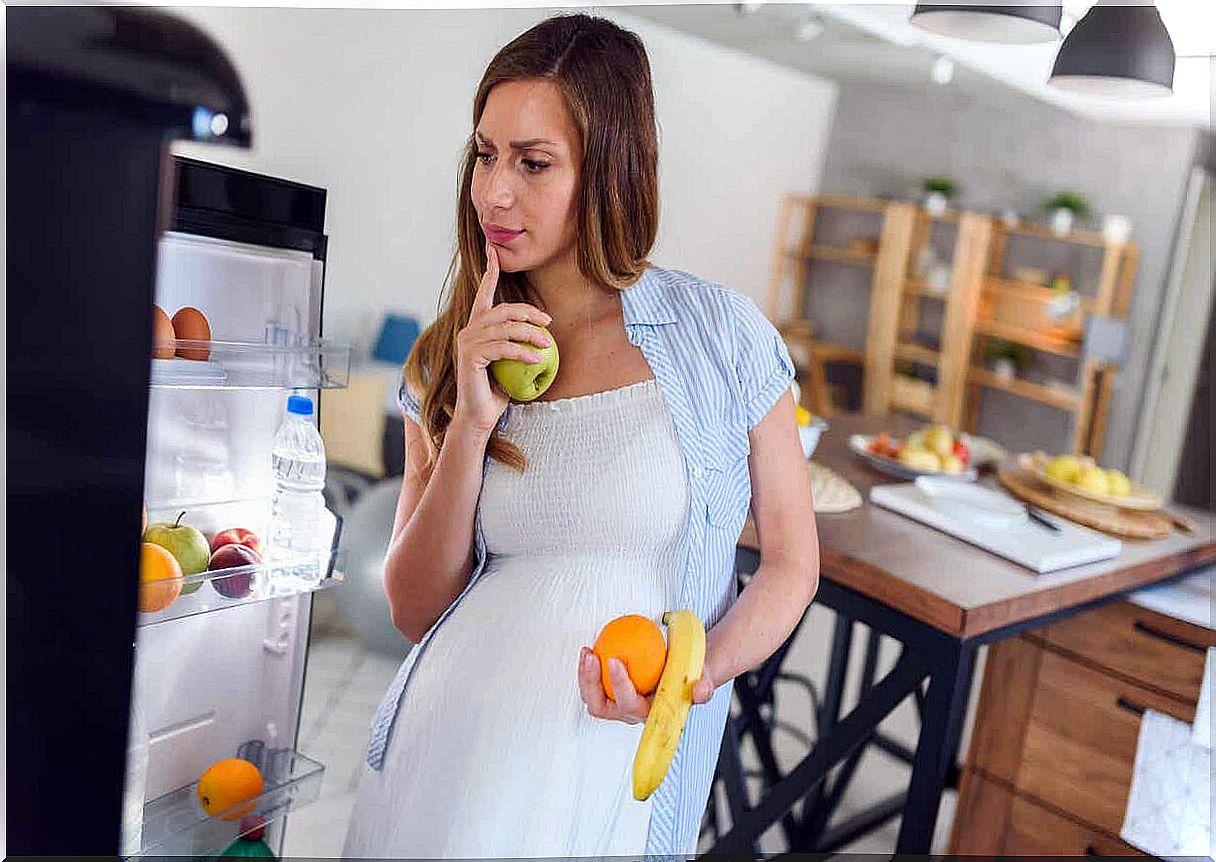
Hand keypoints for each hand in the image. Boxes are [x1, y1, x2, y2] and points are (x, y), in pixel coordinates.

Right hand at [452, 238, 552, 434]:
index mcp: (477, 327)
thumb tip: (545, 334)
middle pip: (502, 310)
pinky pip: (502, 347)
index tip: (492, 250)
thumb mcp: (513, 363)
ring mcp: (467, 342)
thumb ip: (520, 344)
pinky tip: (537, 357)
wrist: (480, 415)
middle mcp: (469, 330)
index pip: (483, 294)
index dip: (489, 271)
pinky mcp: (470, 356)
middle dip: (528, 312)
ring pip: (504, 328)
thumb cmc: (498, 391)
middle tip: (548, 323)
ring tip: (547, 344)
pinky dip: (522, 351)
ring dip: (530, 334)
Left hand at [577, 647, 717, 724]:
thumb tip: (699, 691)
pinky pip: (594, 683)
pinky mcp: (609, 691)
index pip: (629, 705)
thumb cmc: (689, 675)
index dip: (619, 686)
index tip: (616, 660)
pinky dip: (589, 668)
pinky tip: (590, 648)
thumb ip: (703, 688)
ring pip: (592, 697)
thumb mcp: (701, 679)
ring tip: (587, 652)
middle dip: (592, 684)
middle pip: (601, 707)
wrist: (683, 671)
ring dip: (585, 676)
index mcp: (648, 714)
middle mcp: (629, 712)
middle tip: (593, 657)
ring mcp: (617, 702)